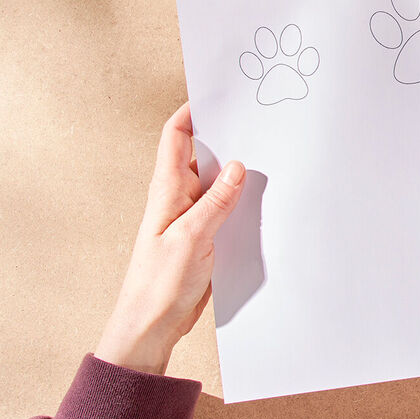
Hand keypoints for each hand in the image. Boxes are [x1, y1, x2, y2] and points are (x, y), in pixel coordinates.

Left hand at [94, 102, 245, 373]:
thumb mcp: (191, 238)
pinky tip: (263, 197)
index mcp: (166, 190)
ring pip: (218, 181)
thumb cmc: (158, 285)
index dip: (193, 110)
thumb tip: (237, 165)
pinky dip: (242, 198)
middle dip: (226, 134)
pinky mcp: (206, 236)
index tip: (218, 91)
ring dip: (238, 169)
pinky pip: (226, 207)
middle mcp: (178, 198)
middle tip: (256, 118)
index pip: (176, 136)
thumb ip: (215, 202)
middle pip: (202, 153)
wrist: (151, 327)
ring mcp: (193, 216)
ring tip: (268, 152)